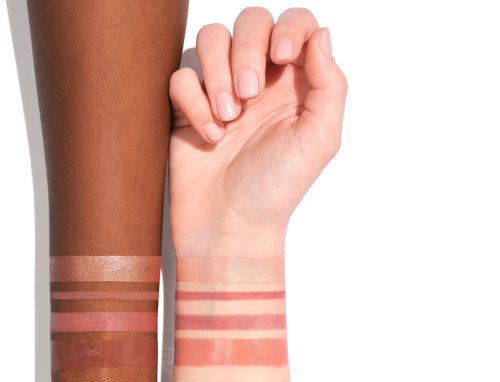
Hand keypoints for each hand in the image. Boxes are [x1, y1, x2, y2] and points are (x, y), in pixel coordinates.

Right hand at [168, 7, 347, 257]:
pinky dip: (192, 101)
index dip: (287, 28)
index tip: (281, 58)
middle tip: (247, 98)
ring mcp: (220, 93)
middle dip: (247, 51)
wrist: (229, 228)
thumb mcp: (319, 140)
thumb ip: (330, 83)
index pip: (294, 25)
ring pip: (211, 40)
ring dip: (217, 74)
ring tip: (227, 119)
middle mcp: (259, 82)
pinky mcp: (187, 109)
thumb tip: (320, 34)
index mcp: (295, 85)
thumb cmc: (275, 191)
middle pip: (250, 22)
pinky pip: (181, 77)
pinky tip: (208, 136)